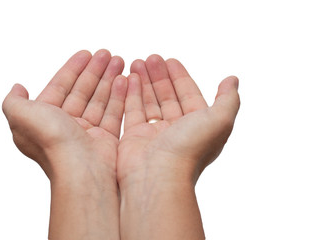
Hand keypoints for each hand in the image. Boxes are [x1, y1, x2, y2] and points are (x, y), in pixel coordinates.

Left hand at [3, 49, 125, 180]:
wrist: (80, 170)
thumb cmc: (51, 142)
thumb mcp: (20, 116)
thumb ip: (14, 100)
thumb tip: (18, 87)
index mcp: (45, 119)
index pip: (60, 87)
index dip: (73, 69)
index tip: (86, 54)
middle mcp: (65, 125)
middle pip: (82, 91)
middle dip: (94, 71)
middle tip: (107, 54)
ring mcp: (86, 132)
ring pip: (99, 100)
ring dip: (108, 80)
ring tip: (119, 62)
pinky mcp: (105, 139)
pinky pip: (113, 113)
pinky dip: (118, 97)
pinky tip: (124, 81)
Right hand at [117, 54, 239, 239]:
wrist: (158, 176)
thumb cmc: (189, 150)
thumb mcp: (220, 121)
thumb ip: (228, 99)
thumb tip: (232, 80)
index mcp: (197, 126)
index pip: (188, 94)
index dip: (180, 77)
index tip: (170, 60)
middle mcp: (176, 129)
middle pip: (167, 96)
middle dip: (160, 76)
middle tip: (151, 58)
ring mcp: (154, 133)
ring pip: (149, 101)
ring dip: (144, 81)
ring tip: (136, 62)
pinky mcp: (135, 136)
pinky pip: (133, 110)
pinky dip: (131, 94)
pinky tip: (129, 78)